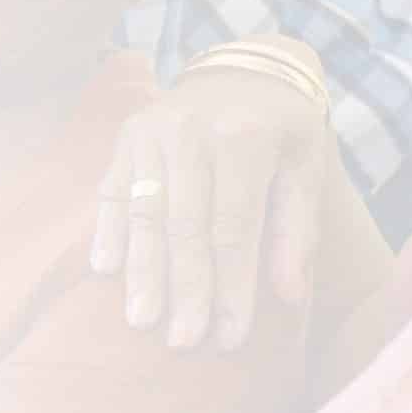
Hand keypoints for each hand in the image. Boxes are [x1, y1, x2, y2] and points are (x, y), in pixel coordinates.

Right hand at [90, 47, 333, 350]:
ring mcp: (152, 131)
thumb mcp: (305, 169)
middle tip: (182, 341)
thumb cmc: (282, 132)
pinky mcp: (126, 136)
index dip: (232, 286)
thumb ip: (297, 230)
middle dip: (185, 288)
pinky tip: (106, 270)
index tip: (230, 337)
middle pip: (186, 225)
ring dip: (142, 270)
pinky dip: (108, 231)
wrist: (245, 71)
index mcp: (245, 138)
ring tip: (142, 319)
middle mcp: (193, 131)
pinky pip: (112, 191)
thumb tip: (288, 296)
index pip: (234, 228)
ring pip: (144, 212)